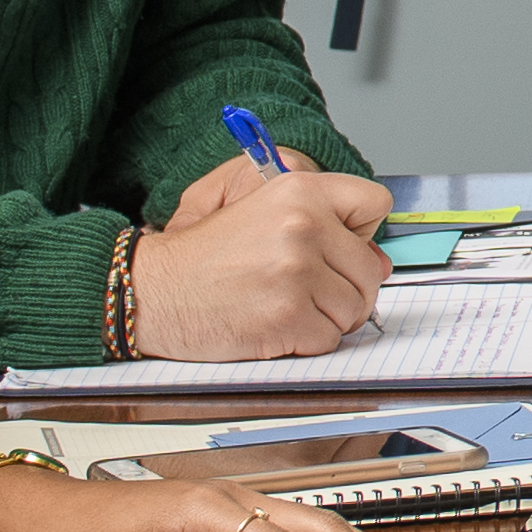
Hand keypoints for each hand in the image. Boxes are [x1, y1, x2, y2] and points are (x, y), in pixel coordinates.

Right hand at [112, 153, 397, 358]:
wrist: (152, 292)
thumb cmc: (201, 255)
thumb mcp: (254, 206)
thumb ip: (323, 219)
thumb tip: (378, 261)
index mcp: (298, 190)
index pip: (374, 203)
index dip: (360, 231)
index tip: (338, 246)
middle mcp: (303, 226)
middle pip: (368, 269)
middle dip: (343, 286)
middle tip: (301, 287)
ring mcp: (296, 273)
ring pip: (353, 308)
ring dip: (324, 316)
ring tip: (282, 304)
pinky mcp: (288, 317)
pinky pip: (328, 339)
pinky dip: (305, 341)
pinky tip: (273, 324)